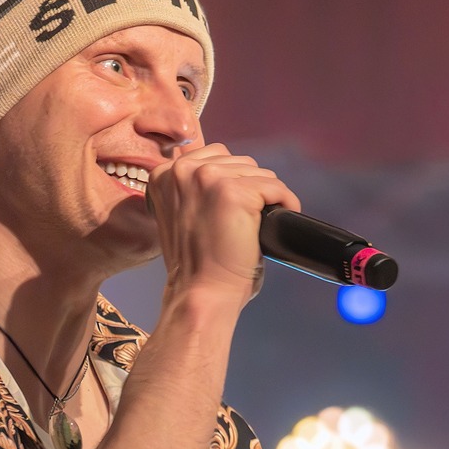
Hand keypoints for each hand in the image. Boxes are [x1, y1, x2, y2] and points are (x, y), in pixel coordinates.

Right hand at [146, 142, 298, 309]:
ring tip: (259, 223)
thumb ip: (193, 189)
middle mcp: (182, 169)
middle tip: (248, 220)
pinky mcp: (234, 192)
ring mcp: (208, 178)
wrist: (200, 293)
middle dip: (250, 188)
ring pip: (259, 173)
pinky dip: (285, 203)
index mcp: (164, 173)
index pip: (215, 156)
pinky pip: (275, 187)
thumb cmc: (194, 264)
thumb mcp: (181, 214)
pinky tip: (275, 221)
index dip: (232, 180)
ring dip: (266, 197)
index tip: (236, 206)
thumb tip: (226, 173)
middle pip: (239, 161)